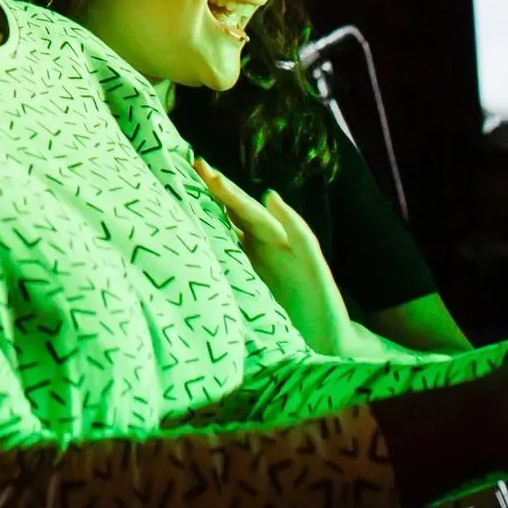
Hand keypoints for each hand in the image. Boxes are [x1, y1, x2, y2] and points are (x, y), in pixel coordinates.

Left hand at [196, 159, 348, 356]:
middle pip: (242, 213)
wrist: (326, 342)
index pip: (228, 219)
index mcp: (254, 251)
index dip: (208, 200)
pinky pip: (302, 240)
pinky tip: (272, 202)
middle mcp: (272, 246)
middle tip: (196, 165)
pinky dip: (288, 220)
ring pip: (263, 221)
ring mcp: (293, 254)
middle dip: (220, 190)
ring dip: (241, 200)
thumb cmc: (285, 318)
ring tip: (218, 180)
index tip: (181, 179)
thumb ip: (230, 266)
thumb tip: (207, 241)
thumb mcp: (250, 295)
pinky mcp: (313, 268)